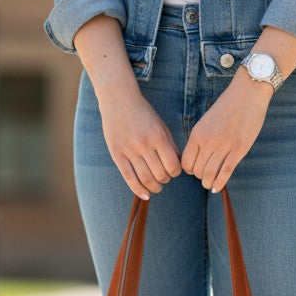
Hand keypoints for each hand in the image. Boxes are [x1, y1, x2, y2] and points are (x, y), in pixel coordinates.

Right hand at [97, 84, 181, 199]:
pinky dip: (139, 190)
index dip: (176, 172)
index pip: (173, 166)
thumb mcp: (161, 126)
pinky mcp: (117, 154)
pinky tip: (145, 195)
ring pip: (146, 179)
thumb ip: (170, 146)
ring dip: (154, 187)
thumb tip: (178, 167)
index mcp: (158, 136)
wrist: (119, 100)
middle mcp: (144, 144)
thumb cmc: (144, 114)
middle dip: (165, 180)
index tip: (174, 171)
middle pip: (160, 174)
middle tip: (165, 178)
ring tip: (156, 187)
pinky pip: (129, 178)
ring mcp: (129, 150)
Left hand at [181, 70, 271, 191]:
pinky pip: (225, 173)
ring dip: (208, 182)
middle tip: (205, 176)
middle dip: (200, 177)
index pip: (186, 162)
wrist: (247, 94)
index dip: (189, 169)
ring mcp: (224, 146)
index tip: (195, 169)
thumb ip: (200, 138)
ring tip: (210, 183)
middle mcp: (208, 141)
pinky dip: (219, 184)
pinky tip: (217, 188)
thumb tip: (197, 157)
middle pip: (197, 171)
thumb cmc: (227, 107)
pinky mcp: (239, 150)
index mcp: (197, 133)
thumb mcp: (206, 121)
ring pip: (210, 174)